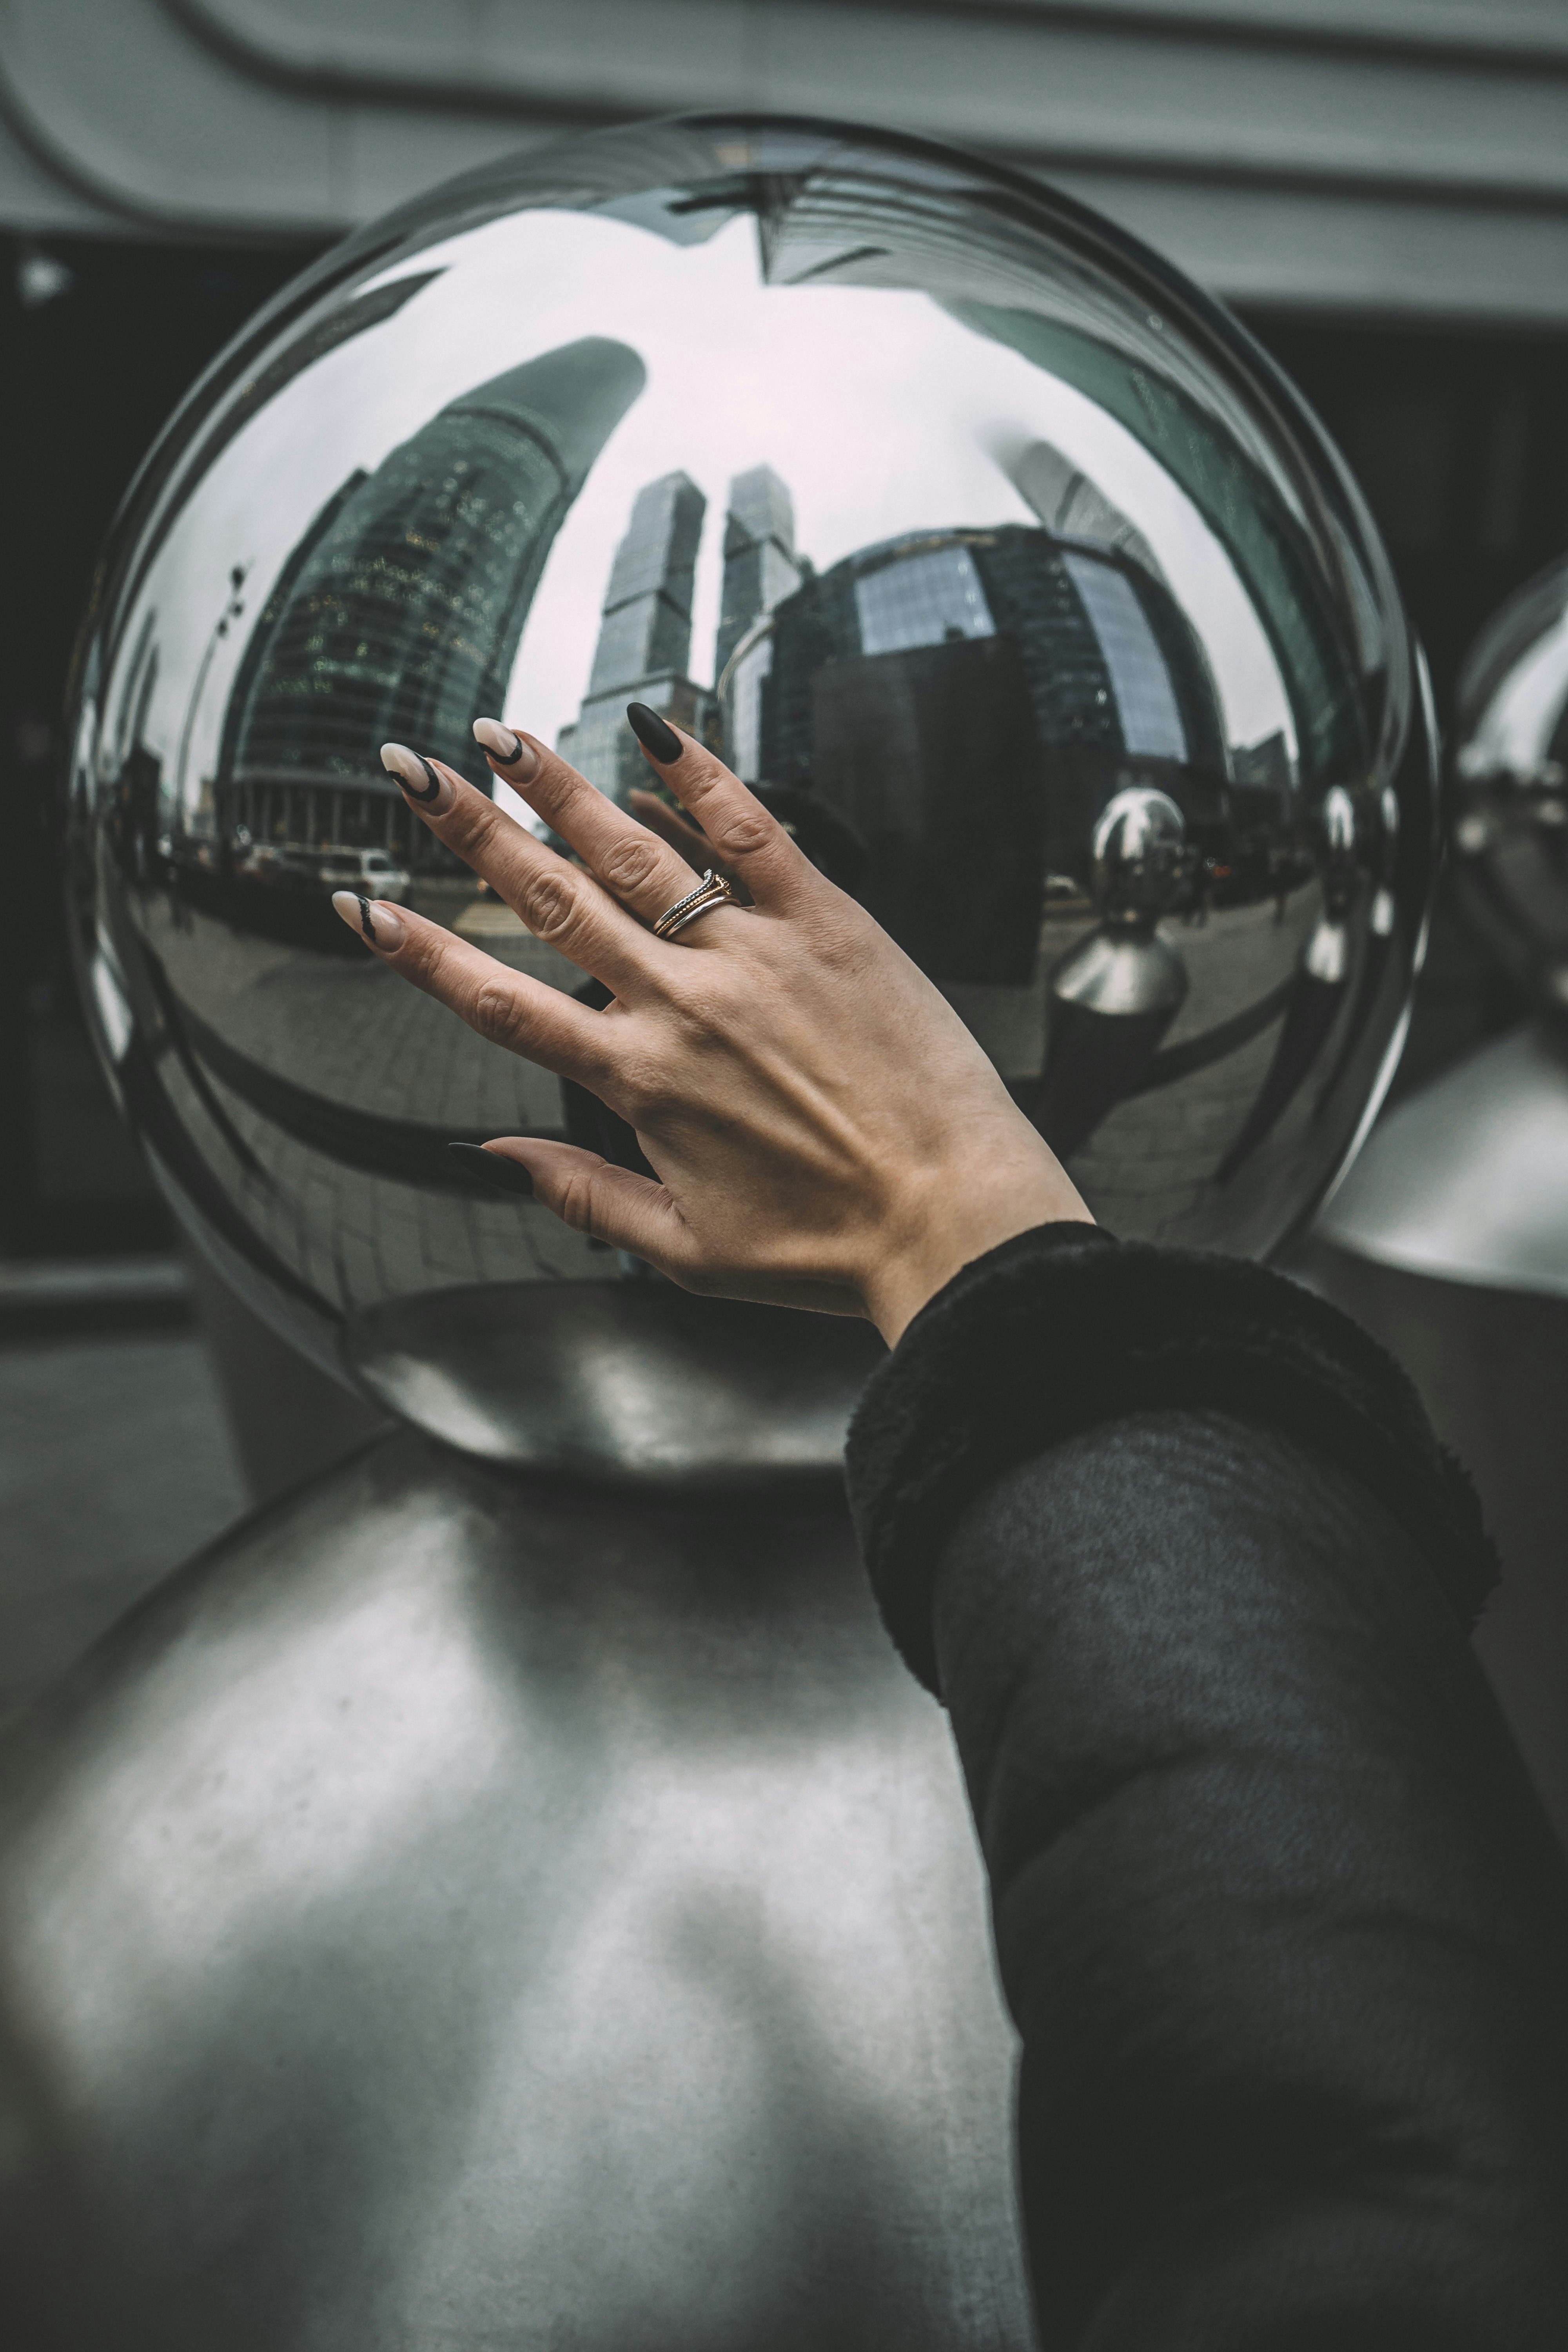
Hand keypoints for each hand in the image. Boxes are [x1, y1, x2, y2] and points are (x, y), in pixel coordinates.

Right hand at [344, 715, 1090, 1346]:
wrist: (950, 1220)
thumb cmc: (827, 1244)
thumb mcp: (682, 1252)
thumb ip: (578, 1194)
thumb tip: (492, 1156)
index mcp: (639, 1082)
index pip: (500, 1002)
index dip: (423, 952)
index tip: (365, 906)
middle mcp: (683, 1006)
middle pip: (550, 901)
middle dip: (469, 832)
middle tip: (409, 771)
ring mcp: (755, 956)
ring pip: (635, 854)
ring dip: (559, 790)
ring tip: (499, 737)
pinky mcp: (829, 924)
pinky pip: (753, 833)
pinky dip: (701, 778)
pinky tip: (654, 732)